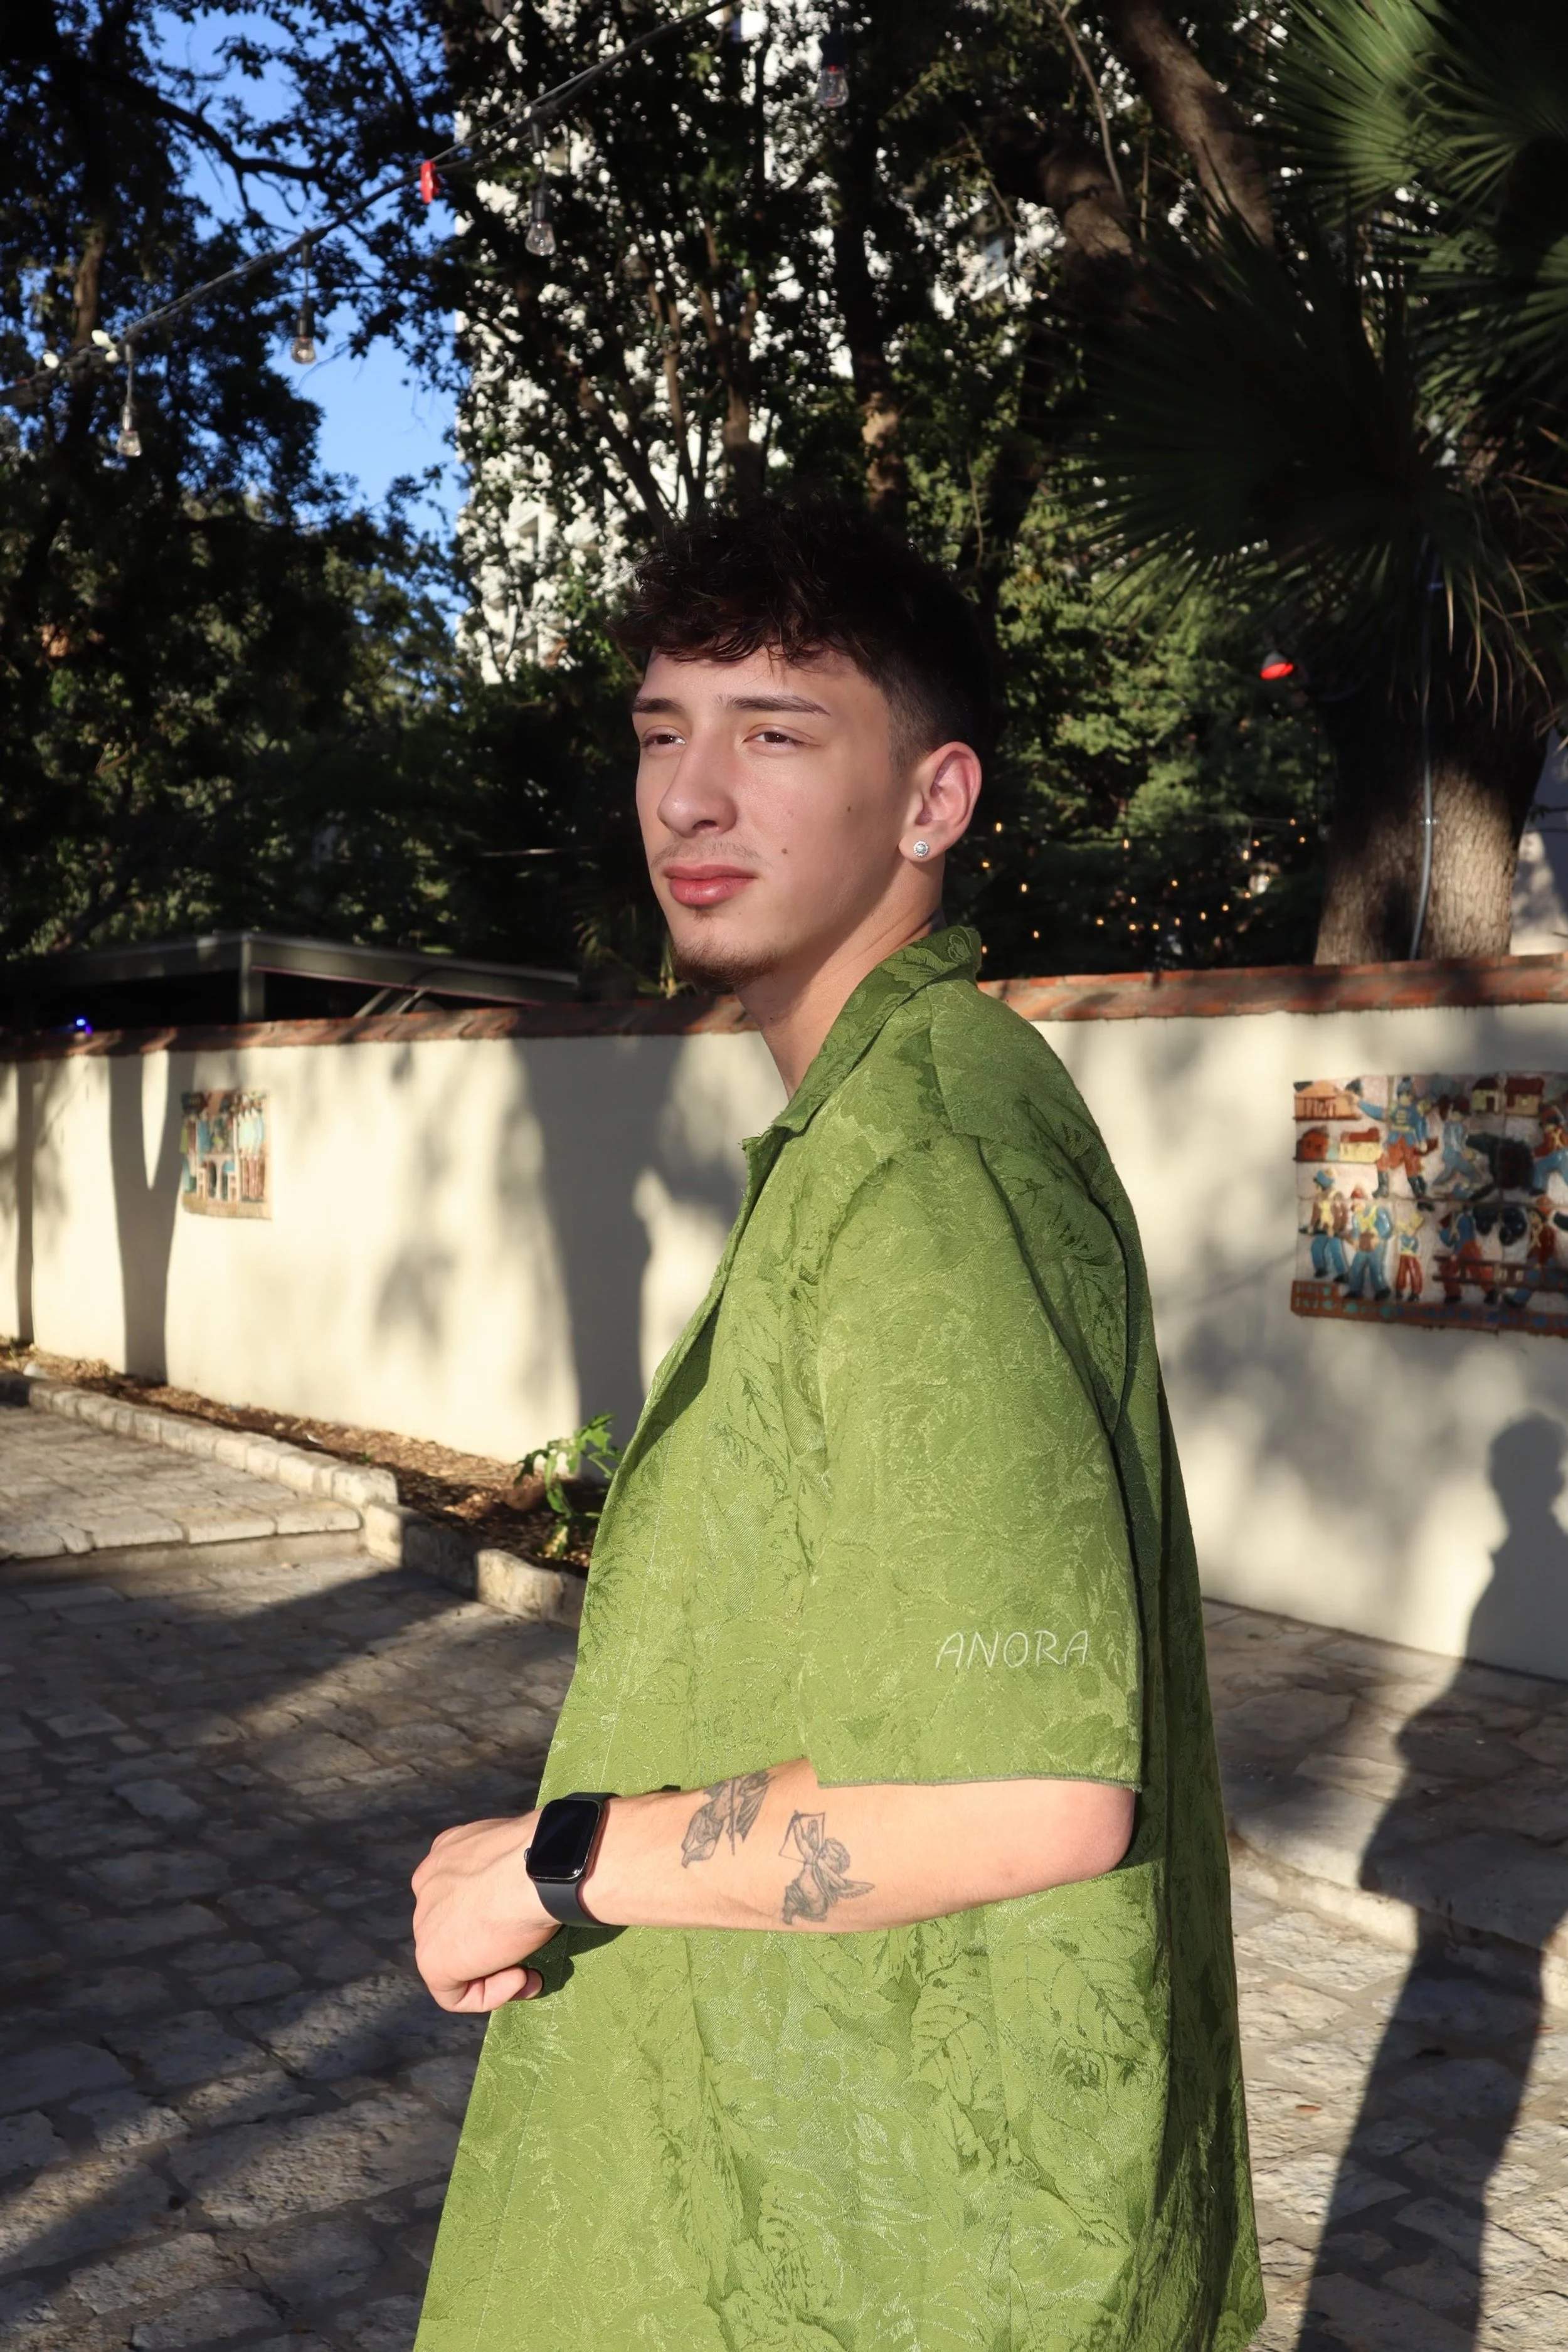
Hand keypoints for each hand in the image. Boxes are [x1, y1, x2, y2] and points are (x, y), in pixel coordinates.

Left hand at [411, 1811, 559, 2011]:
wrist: (540, 1871)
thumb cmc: (542, 1860)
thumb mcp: (521, 1859)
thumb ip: (506, 1875)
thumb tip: (519, 1893)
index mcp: (448, 1852)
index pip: (463, 1893)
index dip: (496, 1914)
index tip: (525, 1921)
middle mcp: (429, 1882)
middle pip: (455, 1926)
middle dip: (492, 1944)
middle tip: (528, 1954)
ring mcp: (425, 1921)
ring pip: (455, 1960)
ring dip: (494, 1972)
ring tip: (529, 1971)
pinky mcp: (431, 1959)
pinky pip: (453, 1993)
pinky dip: (488, 1995)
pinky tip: (519, 1978)